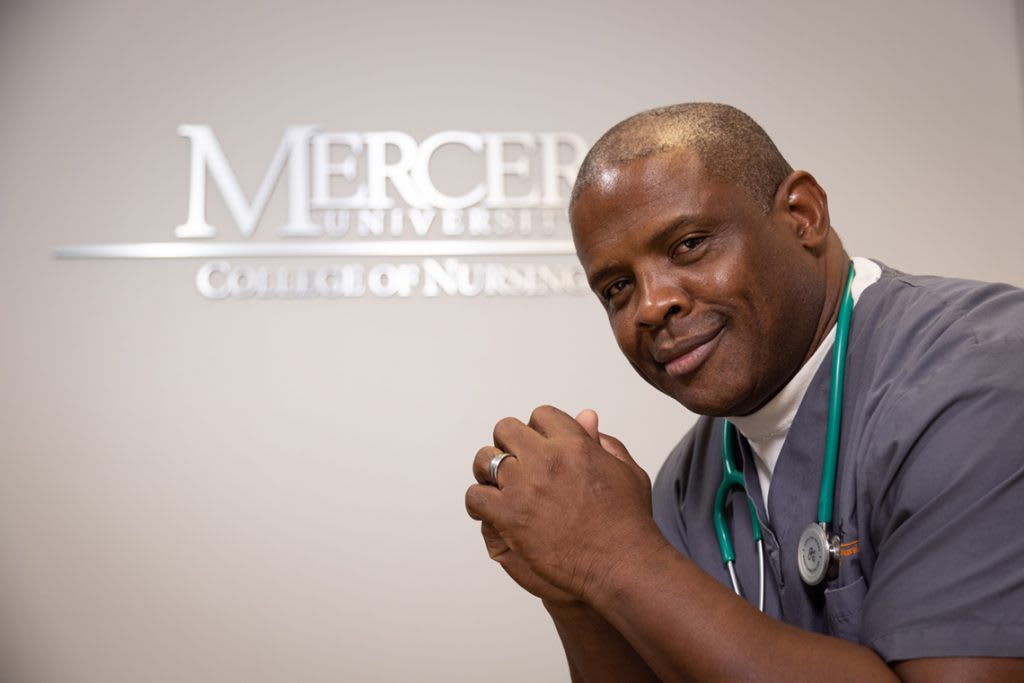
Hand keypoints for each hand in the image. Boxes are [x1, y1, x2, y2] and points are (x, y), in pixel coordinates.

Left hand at [465, 406, 665, 603]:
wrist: (621, 563)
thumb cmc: (627, 522)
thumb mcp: (626, 470)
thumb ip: (603, 442)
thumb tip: (586, 417)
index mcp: (575, 444)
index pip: (540, 416)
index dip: (539, 431)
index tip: (539, 447)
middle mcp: (546, 459)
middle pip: (506, 430)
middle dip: (509, 444)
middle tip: (515, 465)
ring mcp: (525, 486)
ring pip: (485, 460)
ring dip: (488, 471)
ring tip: (497, 486)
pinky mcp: (510, 516)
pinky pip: (475, 496)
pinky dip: (477, 502)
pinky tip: (489, 510)